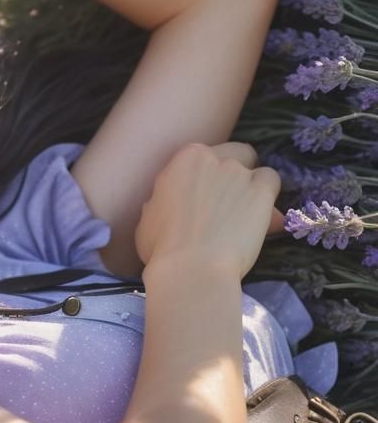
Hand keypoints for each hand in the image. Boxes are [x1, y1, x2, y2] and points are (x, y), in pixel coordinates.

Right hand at [135, 142, 284, 279]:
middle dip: (235, 171)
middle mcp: (212, 158)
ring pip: (257, 170)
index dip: (208, 175)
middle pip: (235, 154)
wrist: (191, 268)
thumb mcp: (150, 215)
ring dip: (252, 187)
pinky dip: (269, 196)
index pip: (204, 155)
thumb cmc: (160, 246)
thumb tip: (173, 200)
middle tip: (227, 199)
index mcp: (183, 159)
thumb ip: (165, 198)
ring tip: (246, 213)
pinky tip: (263, 216)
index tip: (205, 194)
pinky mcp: (260, 192)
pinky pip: (271, 182)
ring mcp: (238, 173)